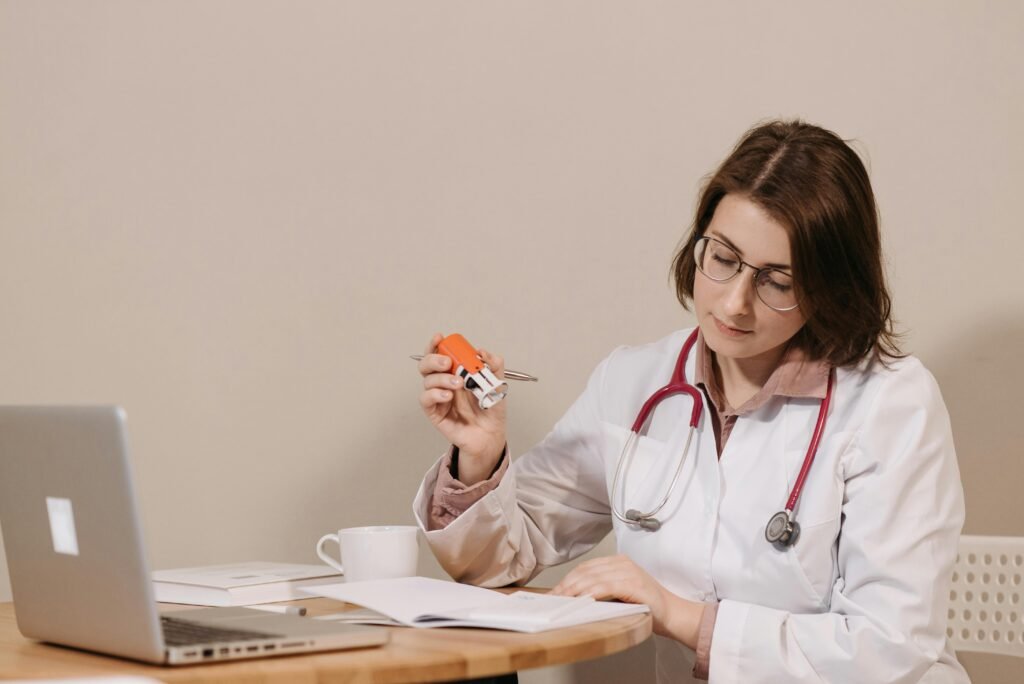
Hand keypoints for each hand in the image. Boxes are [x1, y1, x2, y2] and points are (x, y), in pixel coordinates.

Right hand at [417, 332, 506, 483]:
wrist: (491, 433)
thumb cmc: (490, 409)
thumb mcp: (497, 384)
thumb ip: (494, 365)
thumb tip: (482, 352)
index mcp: (456, 372)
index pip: (440, 354)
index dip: (436, 344)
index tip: (440, 338)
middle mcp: (444, 382)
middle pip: (426, 365)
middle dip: (434, 359)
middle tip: (448, 363)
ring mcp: (438, 397)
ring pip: (427, 380)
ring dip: (441, 378)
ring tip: (458, 385)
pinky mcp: (434, 412)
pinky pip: (426, 399)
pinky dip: (435, 394)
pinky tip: (447, 396)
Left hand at [550, 555, 704, 647]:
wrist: (672, 613)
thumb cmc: (646, 605)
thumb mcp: (619, 593)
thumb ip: (601, 589)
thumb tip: (573, 596)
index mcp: (618, 562)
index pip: (585, 567)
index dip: (567, 579)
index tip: (554, 592)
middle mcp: (622, 563)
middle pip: (586, 571)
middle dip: (566, 585)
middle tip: (553, 598)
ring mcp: (629, 572)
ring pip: (593, 578)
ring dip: (574, 590)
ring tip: (562, 600)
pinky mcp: (634, 583)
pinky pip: (606, 586)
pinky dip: (591, 592)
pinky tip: (581, 599)